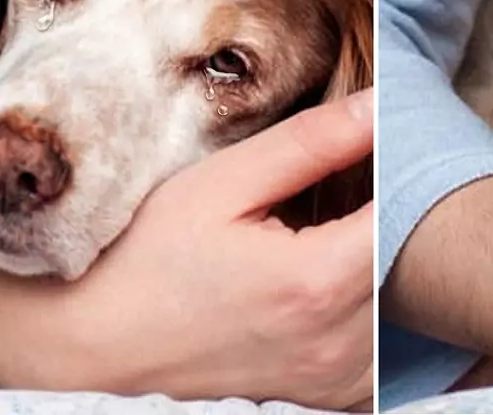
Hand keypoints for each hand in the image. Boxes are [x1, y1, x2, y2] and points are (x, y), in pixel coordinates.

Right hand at [8, 89, 373, 408]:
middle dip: (384, 214)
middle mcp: (338, 342)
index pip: (405, 209)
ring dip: (376, 264)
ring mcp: (335, 380)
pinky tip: (320, 287)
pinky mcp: (327, 399)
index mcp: (317, 281)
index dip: (394, 169)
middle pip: (405, 258)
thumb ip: (311, 144)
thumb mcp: (220, 184)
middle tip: (340, 188)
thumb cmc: (142, 260)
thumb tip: (379, 106)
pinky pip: (378, 349)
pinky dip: (365, 312)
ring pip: (396, 304)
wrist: (88, 349)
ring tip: (322, 237)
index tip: (367, 149)